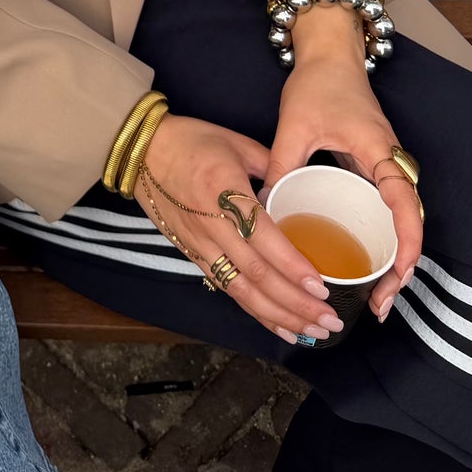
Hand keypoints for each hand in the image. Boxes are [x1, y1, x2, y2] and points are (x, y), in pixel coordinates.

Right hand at [137, 114, 344, 344]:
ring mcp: (200, 244)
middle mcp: (212, 225)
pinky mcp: (193, 254)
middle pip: (256, 274)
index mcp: (224, 191)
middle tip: (330, 321)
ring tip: (312, 332)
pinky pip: (227, 289)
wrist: (140, 150)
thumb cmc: (191, 140)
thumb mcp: (236, 142)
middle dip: (295, 303)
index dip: (292, 266)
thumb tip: (300, 187)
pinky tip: (280, 325)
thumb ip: (271, 166)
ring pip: (242, 290)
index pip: (263, 238)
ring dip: (279, 315)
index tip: (321, 287)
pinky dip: (255, 311)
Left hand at [266, 16, 422, 320]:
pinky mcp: (373, 170)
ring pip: (399, 222)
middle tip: (380, 304)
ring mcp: (384, 167)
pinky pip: (385, 212)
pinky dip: (381, 242)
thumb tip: (264, 206)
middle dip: (400, 267)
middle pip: (408, 223)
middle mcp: (390, 163)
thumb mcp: (296, 123)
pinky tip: (364, 267)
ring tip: (375, 300)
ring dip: (392, 260)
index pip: (404, 202)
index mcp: (380, 151)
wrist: (331, 54)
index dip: (406, 241)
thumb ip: (284, 161)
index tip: (398, 274)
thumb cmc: (318, 83)